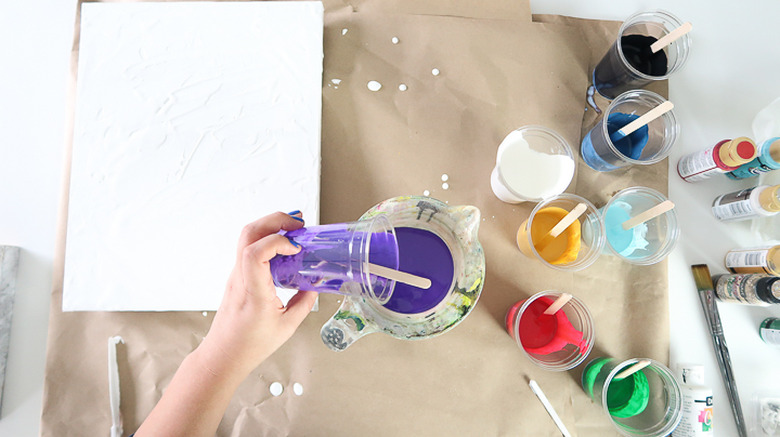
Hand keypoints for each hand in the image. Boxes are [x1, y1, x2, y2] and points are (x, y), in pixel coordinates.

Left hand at [198, 211, 316, 376]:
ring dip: (270, 226)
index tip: (296, 247)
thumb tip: (315, 284)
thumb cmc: (249, 345)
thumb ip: (304, 302)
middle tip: (298, 222)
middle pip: (249, 232)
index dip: (277, 241)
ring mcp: (236, 274)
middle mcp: (240, 278)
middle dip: (275, 220)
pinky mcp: (237, 276)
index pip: (255, 252)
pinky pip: (249, 247)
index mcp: (253, 291)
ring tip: (293, 231)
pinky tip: (283, 248)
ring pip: (247, 236)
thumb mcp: (287, 326)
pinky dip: (267, 239)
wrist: (223, 355)